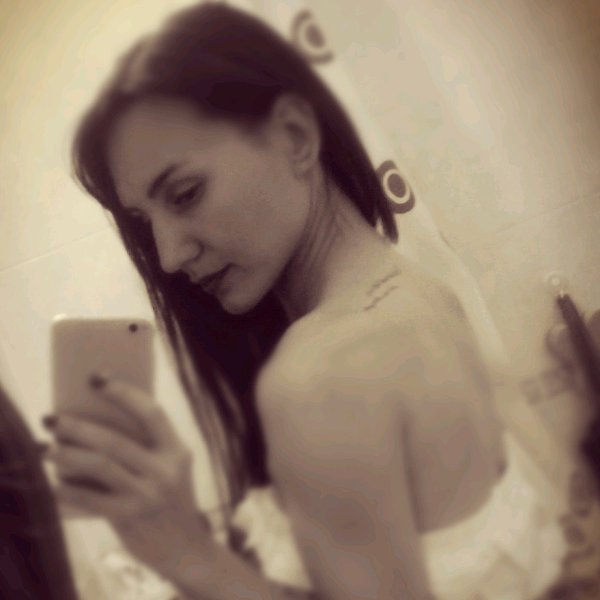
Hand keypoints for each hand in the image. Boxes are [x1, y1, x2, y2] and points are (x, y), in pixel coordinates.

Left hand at [44, 376, 211, 575]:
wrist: (186, 548)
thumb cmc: (171, 503)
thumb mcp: (170, 470)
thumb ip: (145, 450)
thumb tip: (94, 427)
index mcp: (177, 451)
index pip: (151, 412)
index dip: (122, 393)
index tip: (95, 378)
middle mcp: (165, 470)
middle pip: (115, 440)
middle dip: (78, 427)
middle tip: (52, 419)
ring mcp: (147, 494)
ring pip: (99, 466)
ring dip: (67, 455)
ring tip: (46, 449)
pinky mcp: (130, 517)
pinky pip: (90, 499)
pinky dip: (67, 490)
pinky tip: (51, 484)